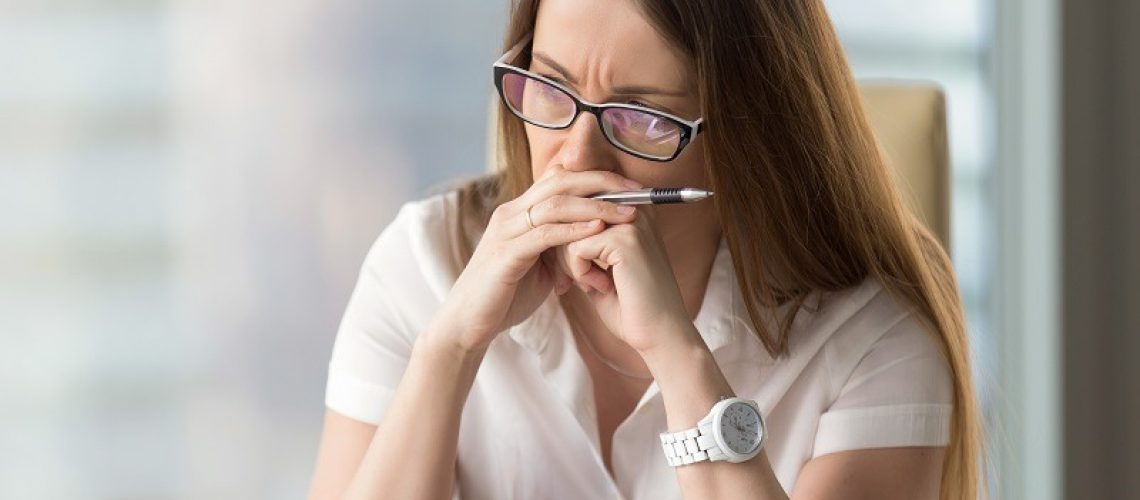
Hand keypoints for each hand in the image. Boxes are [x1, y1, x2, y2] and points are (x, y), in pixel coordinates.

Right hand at [428, 165, 642, 352]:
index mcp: (519, 212)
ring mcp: (506, 231)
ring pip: (555, 203)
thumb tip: (589, 244)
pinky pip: (545, 234)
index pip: (560, 179)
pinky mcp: (505, 254)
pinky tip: (598, 230)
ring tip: (627, 211)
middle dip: (602, 182)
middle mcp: (511, 213)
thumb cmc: (505, 296)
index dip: (596, 177)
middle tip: (637, 191)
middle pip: (561, 181)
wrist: (468, 324)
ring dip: (596, 205)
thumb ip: (559, 249)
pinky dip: (574, 229)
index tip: (631, 187)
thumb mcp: (539, 266)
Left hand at [549, 203, 697, 352]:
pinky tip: (601, 287)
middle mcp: (634, 208)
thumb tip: (548, 229)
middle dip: (562, 253)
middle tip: (570, 282)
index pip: (578, 208)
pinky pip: (575, 248)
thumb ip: (581, 244)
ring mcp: (631, 222)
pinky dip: (579, 273)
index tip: (568, 273)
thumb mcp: (599, 267)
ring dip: (570, 265)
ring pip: (569, 231)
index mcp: (630, 210)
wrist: (660, 334)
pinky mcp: (625, 239)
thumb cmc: (631, 306)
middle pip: (571, 216)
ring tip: (593, 285)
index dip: (564, 241)